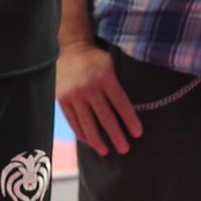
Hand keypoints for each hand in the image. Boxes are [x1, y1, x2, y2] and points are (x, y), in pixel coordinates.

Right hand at [57, 41, 141, 155]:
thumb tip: (129, 111)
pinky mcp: (63, 99)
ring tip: (105, 151)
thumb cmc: (96, 59)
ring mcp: (74, 94)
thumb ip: (117, 85)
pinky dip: (81, 133)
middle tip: (124, 149)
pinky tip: (89, 142)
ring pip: (87, 123)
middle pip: (105, 117)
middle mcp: (89, 87)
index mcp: (105, 77)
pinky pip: (73, 120)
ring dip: (98, 140)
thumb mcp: (111, 65)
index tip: (137, 134)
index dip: (130, 120)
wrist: (71, 48)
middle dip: (116, 135)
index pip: (121, 103)